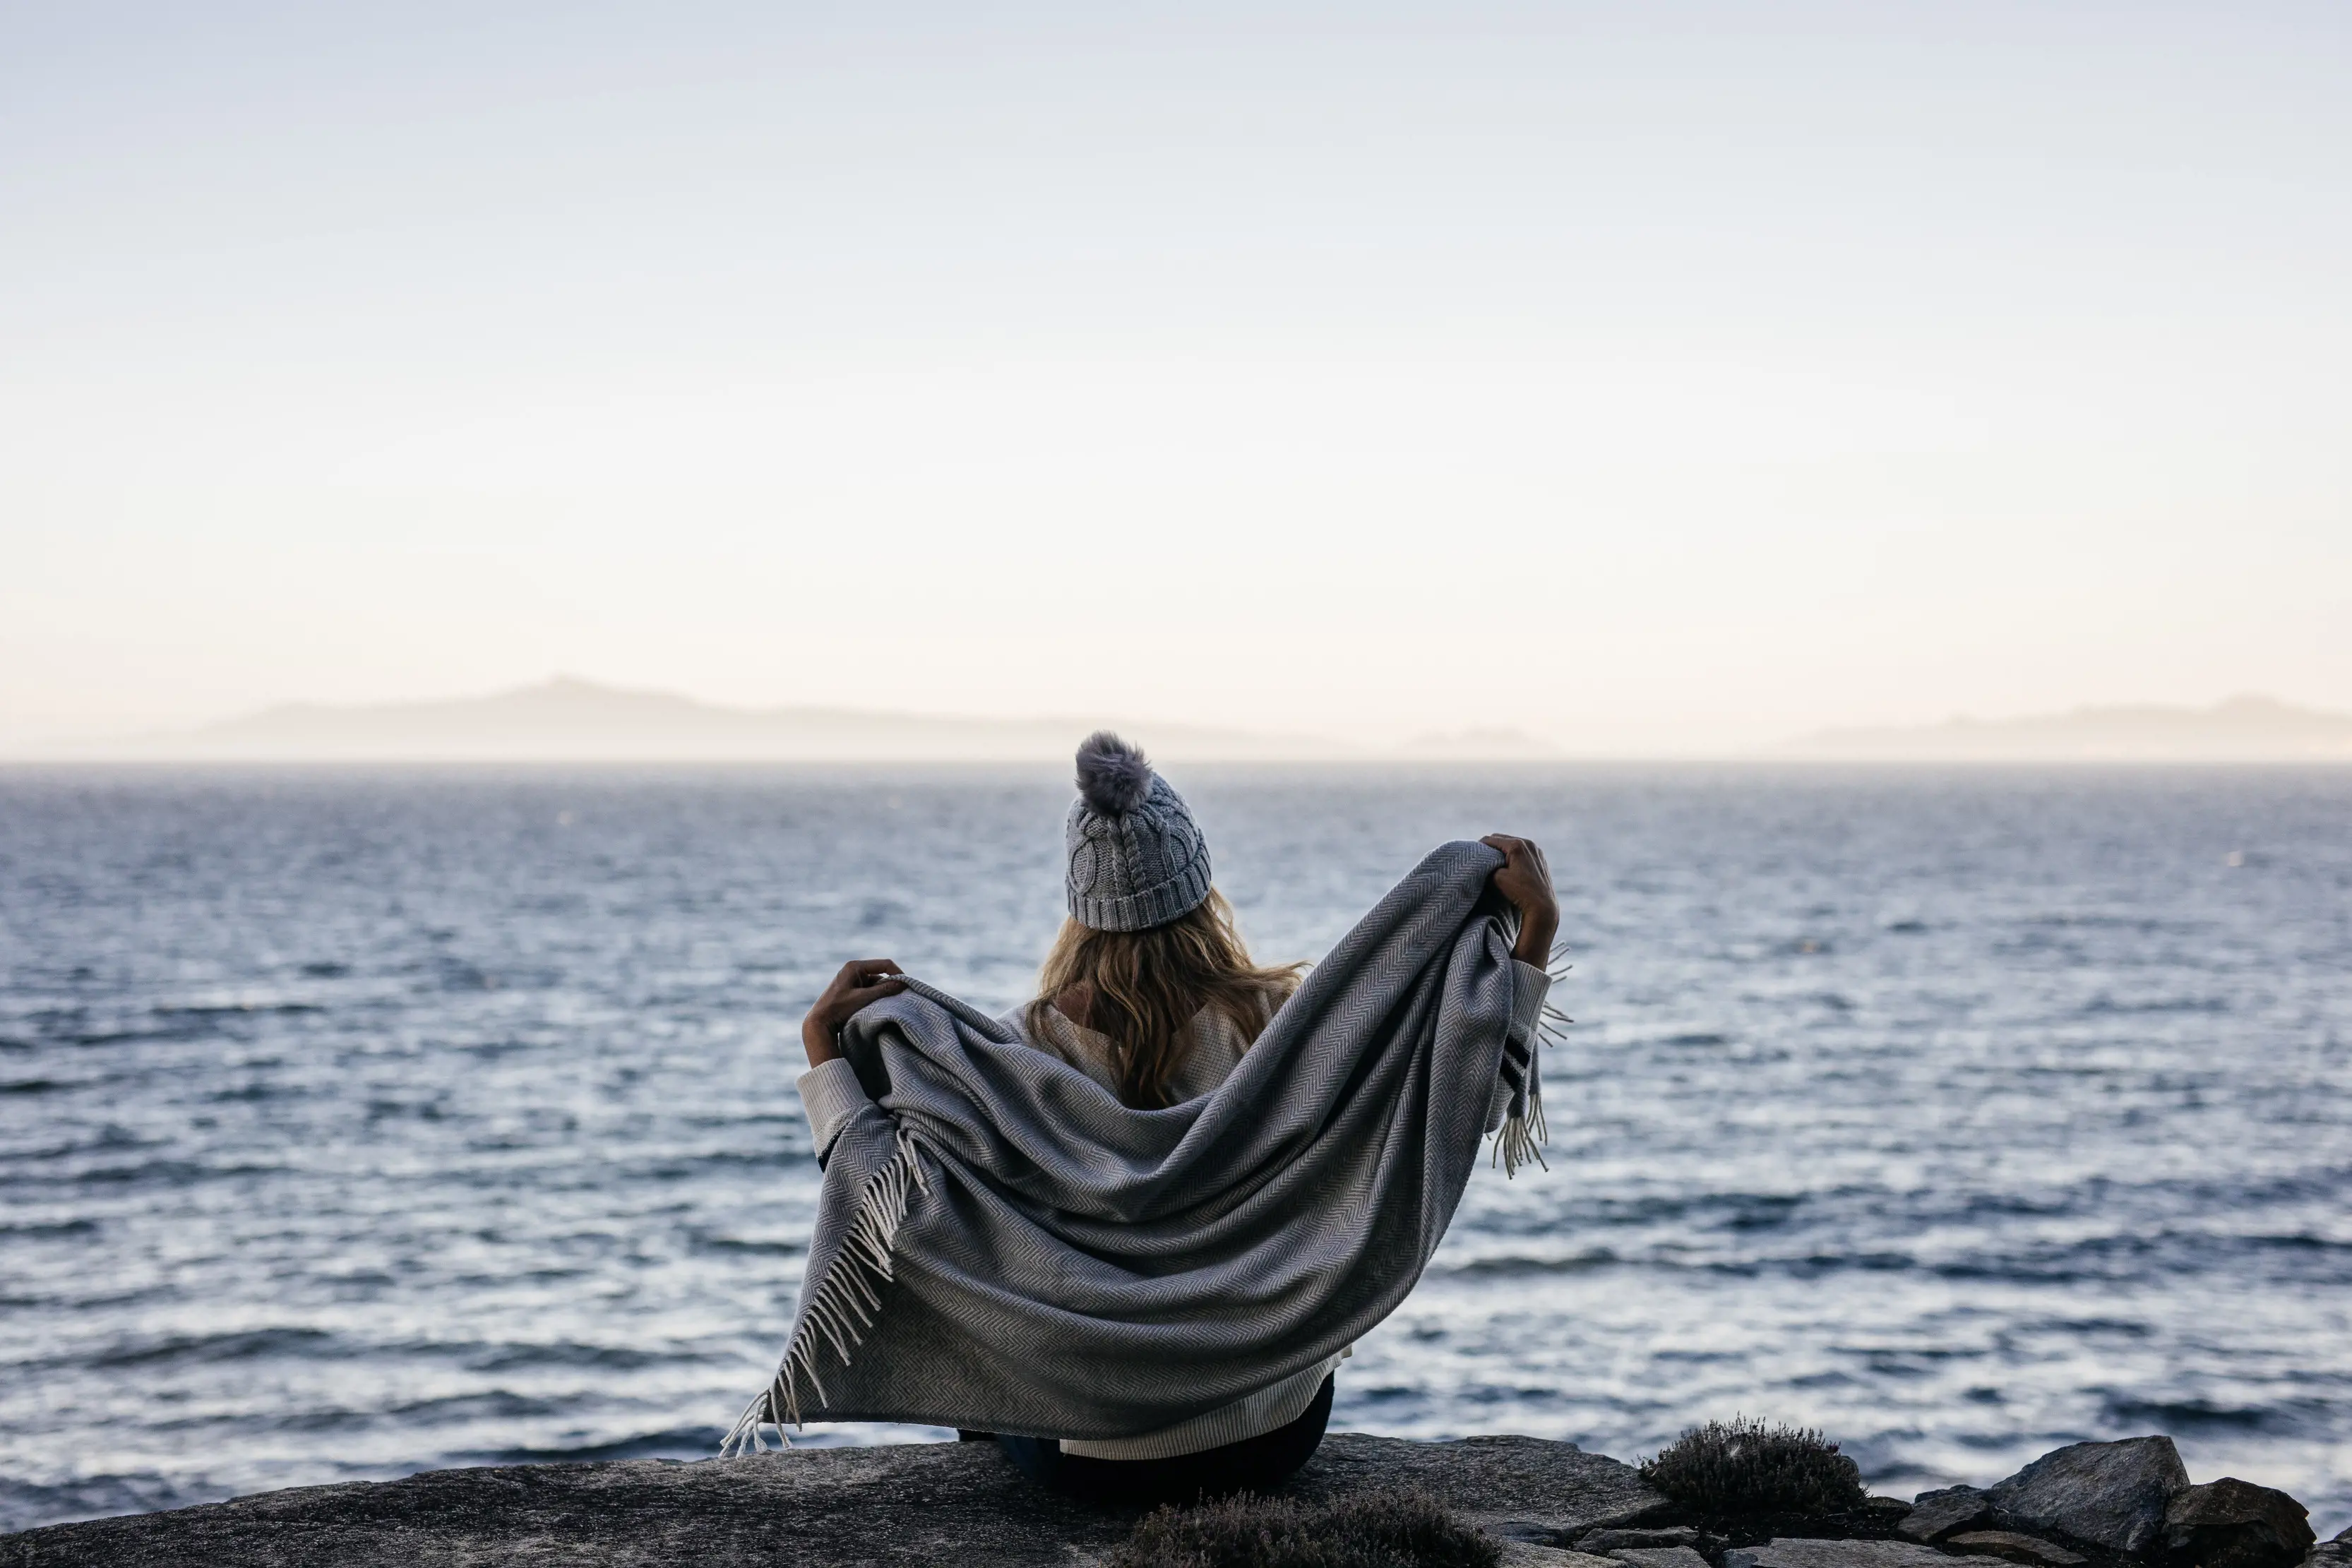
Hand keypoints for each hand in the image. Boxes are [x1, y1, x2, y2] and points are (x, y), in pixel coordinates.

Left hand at [801, 959, 905, 1066]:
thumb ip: (884, 990)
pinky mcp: (852, 990)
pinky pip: (869, 990)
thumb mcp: (864, 998)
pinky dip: (876, 997)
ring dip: (883, 993)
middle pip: (881, 974)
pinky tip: (878, 1007)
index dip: (898, 973)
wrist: (819, 1022)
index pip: (885, 964)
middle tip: (900, 997)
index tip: (907, 986)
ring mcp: (852, 980)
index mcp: (855, 966)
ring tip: (887, 1005)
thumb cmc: (839, 1008)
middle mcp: (853, 970)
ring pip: (876, 984)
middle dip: (890, 985)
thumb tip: (904, 984)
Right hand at [1480, 834, 1557, 965]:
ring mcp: (1536, 850)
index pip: (1490, 839)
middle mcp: (1528, 843)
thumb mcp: (1498, 878)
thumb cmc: (1520, 892)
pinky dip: (1513, 856)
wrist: (1543, 906)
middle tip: (1482, 860)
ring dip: (1502, 851)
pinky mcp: (1540, 858)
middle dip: (1491, 848)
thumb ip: (1489, 865)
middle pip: (1502, 839)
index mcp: (1517, 845)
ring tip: (1495, 863)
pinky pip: (1522, 852)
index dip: (1479, 847)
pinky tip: (1509, 867)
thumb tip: (1485, 861)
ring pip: (1512, 845)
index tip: (1472, 856)